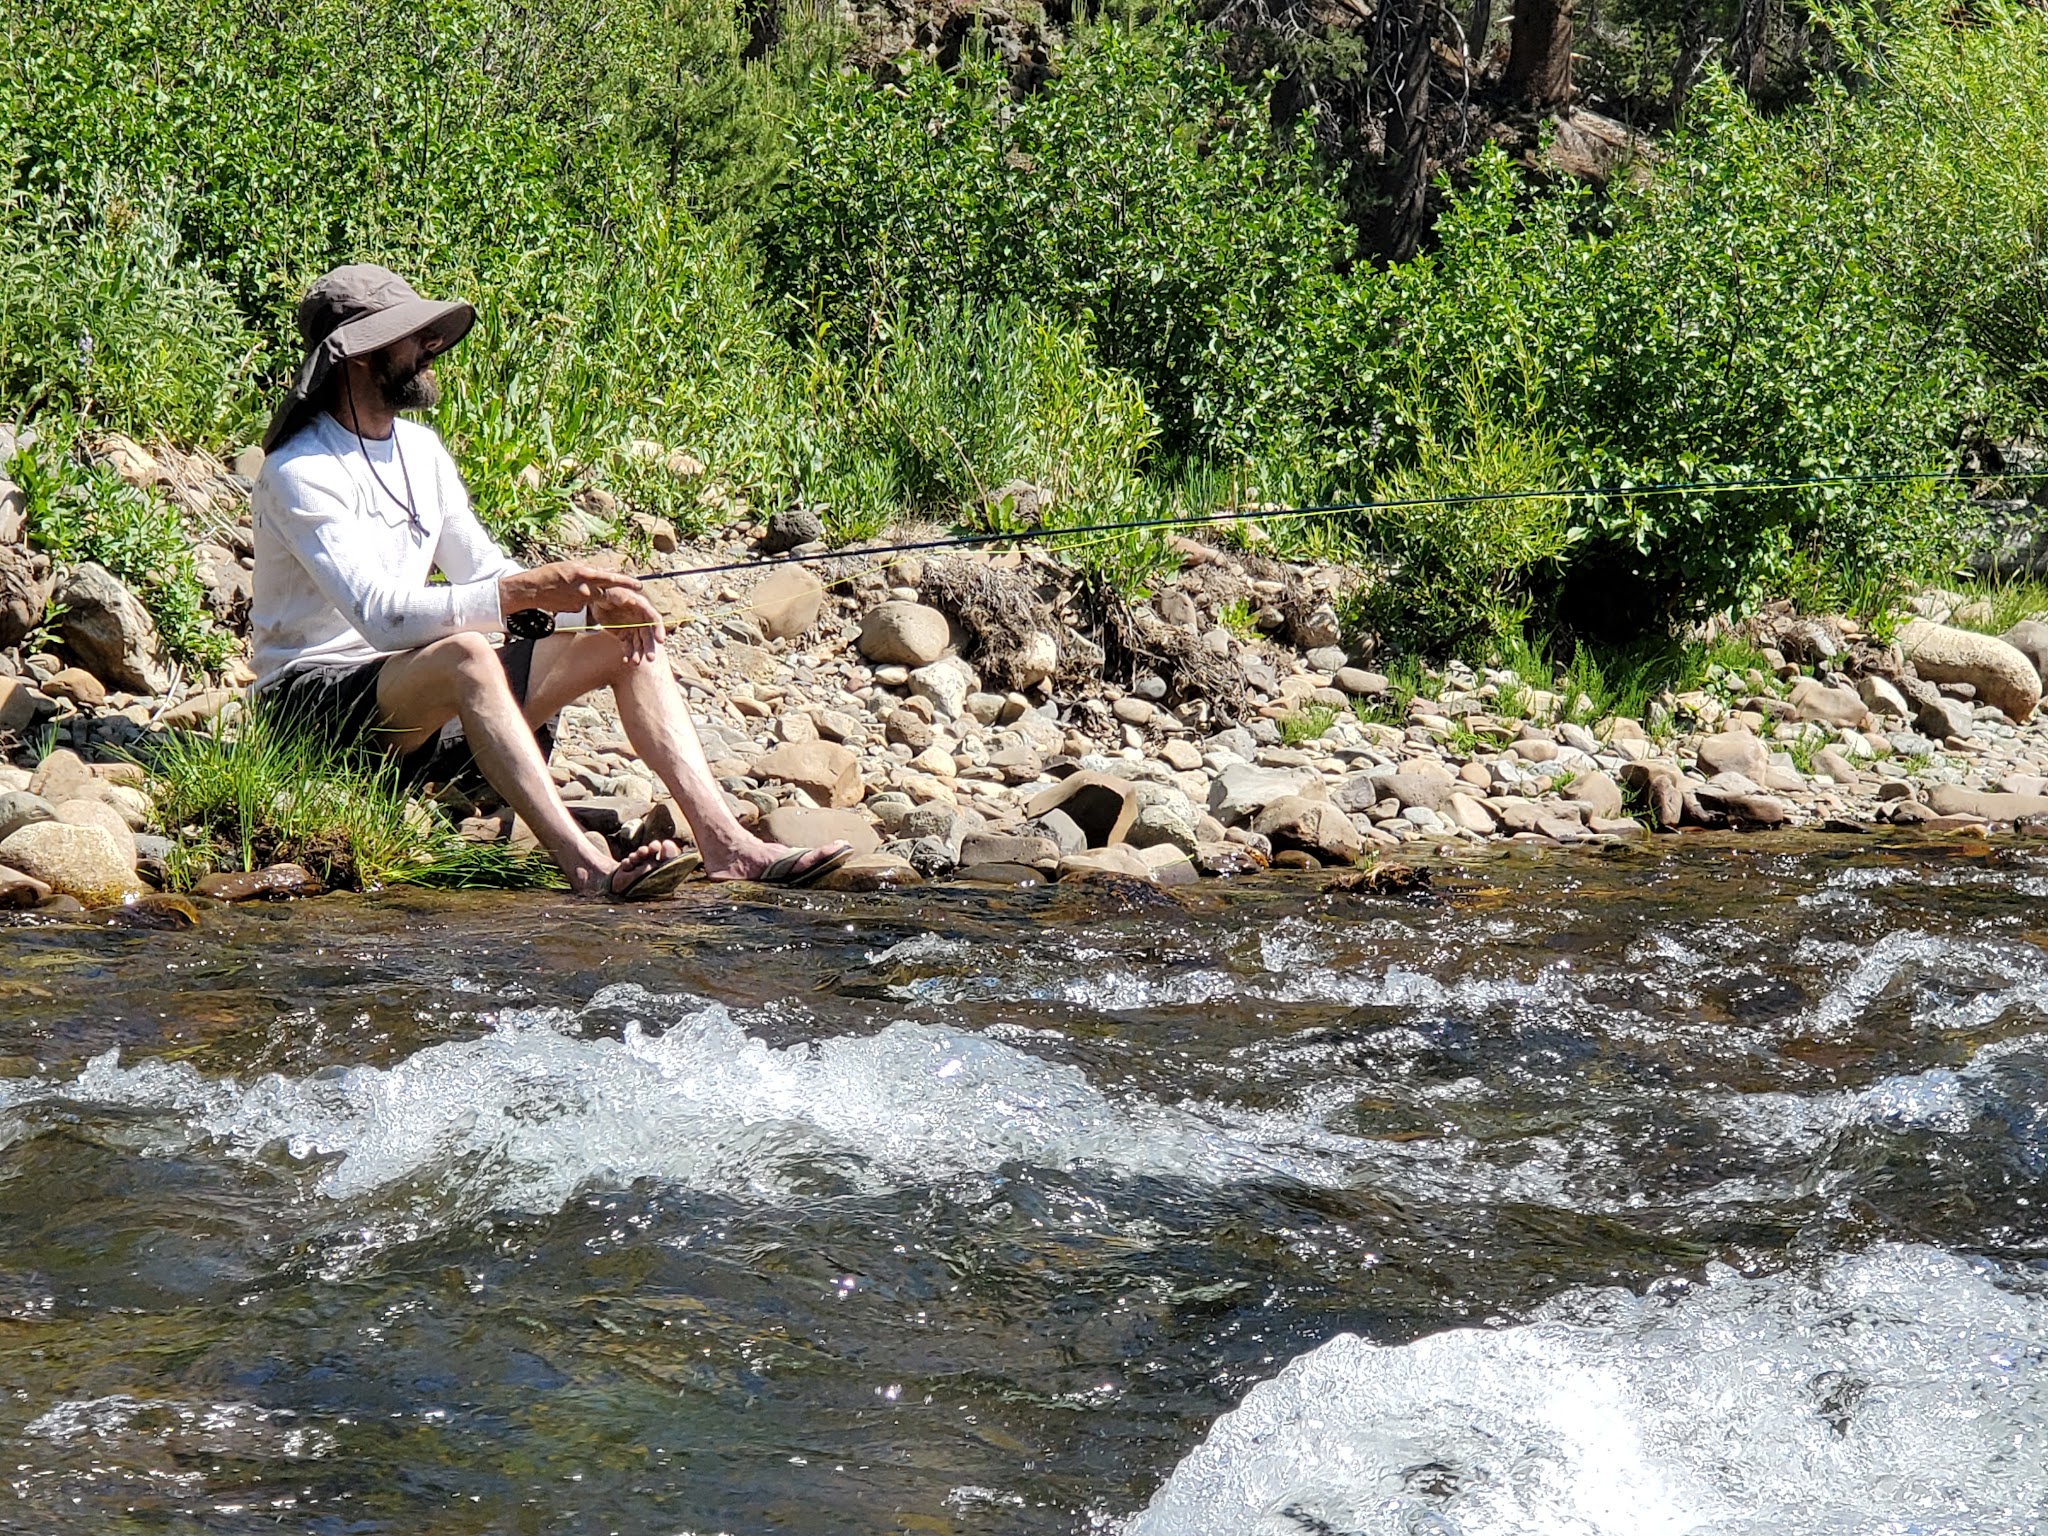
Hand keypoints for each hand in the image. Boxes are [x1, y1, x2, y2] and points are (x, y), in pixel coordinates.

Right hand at [499, 561, 640, 616]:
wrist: (532, 590)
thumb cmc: (551, 573)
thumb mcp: (572, 565)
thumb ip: (593, 569)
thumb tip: (610, 570)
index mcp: (585, 575)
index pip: (611, 579)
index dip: (626, 582)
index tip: (639, 586)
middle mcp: (585, 590)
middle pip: (605, 592)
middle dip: (611, 593)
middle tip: (614, 591)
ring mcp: (580, 602)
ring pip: (593, 598)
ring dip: (590, 594)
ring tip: (572, 588)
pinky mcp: (575, 610)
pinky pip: (583, 605)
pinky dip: (579, 600)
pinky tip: (566, 596)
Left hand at [590, 585, 665, 662]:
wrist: (596, 599)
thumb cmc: (605, 592)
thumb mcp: (611, 592)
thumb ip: (621, 597)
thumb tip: (633, 602)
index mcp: (641, 606)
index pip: (654, 618)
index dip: (658, 629)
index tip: (660, 641)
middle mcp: (640, 619)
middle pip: (648, 634)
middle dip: (649, 647)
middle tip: (650, 659)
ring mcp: (633, 628)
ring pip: (639, 643)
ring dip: (639, 653)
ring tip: (635, 662)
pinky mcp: (625, 635)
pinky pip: (629, 647)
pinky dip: (628, 654)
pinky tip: (627, 661)